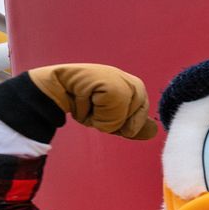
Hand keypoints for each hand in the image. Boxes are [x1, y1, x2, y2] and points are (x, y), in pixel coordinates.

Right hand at [27, 64, 157, 139]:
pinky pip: (109, 107)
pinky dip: (94, 112)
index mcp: (134, 89)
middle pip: (136, 115)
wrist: (54, 91)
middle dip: (114, 122)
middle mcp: (130, 81)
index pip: (143, 113)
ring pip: (122, 114)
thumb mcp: (110, 120)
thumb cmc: (82, 104)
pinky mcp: (104, 80)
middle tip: (96, 112)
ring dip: (101, 119)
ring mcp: (118, 79)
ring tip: (88, 106)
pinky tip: (82, 100)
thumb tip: (155, 131)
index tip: (111, 123)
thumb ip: (131, 126)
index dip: (128, 124)